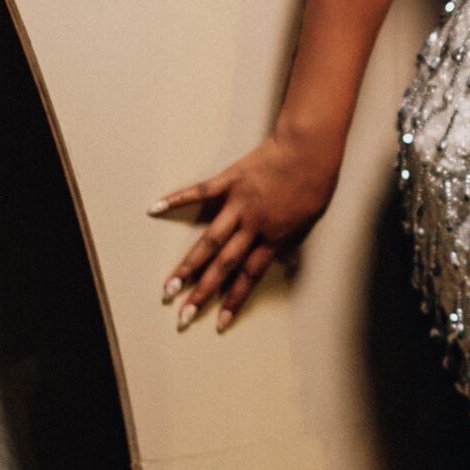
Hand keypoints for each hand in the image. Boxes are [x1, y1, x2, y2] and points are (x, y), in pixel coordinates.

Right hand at [148, 129, 337, 332]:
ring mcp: (238, 203)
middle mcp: (253, 226)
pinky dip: (176, 200)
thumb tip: (287, 264)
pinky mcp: (229, 180)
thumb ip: (292, 242)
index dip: (234, 300)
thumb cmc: (315, 181)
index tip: (218, 322)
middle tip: (183, 314)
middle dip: (203, 293)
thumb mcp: (310, 219)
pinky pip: (199, 192)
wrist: (309, 147)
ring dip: (187, 266)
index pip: (249, 276)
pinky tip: (154, 209)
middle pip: (224, 266)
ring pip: (209, 241)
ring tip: (169, 286)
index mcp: (274, 237)